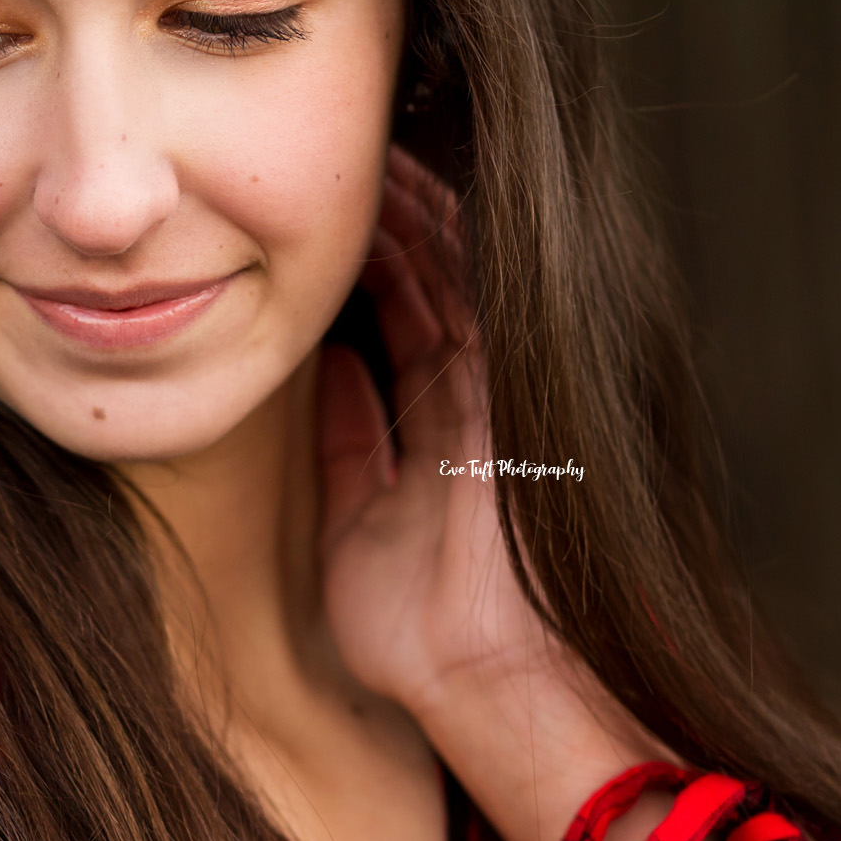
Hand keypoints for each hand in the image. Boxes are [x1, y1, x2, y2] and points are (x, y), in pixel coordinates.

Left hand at [315, 144, 539, 709]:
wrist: (483, 679)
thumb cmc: (421, 630)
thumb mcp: (359, 525)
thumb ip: (350, 447)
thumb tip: (326, 374)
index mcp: (442, 432)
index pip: (410, 325)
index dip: (378, 269)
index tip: (336, 222)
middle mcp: (475, 402)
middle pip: (436, 287)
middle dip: (400, 225)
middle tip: (362, 161)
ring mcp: (500, 396)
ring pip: (458, 281)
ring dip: (419, 221)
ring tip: (382, 161)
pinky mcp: (514, 396)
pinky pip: (478, 302)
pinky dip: (451, 248)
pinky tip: (421, 196)